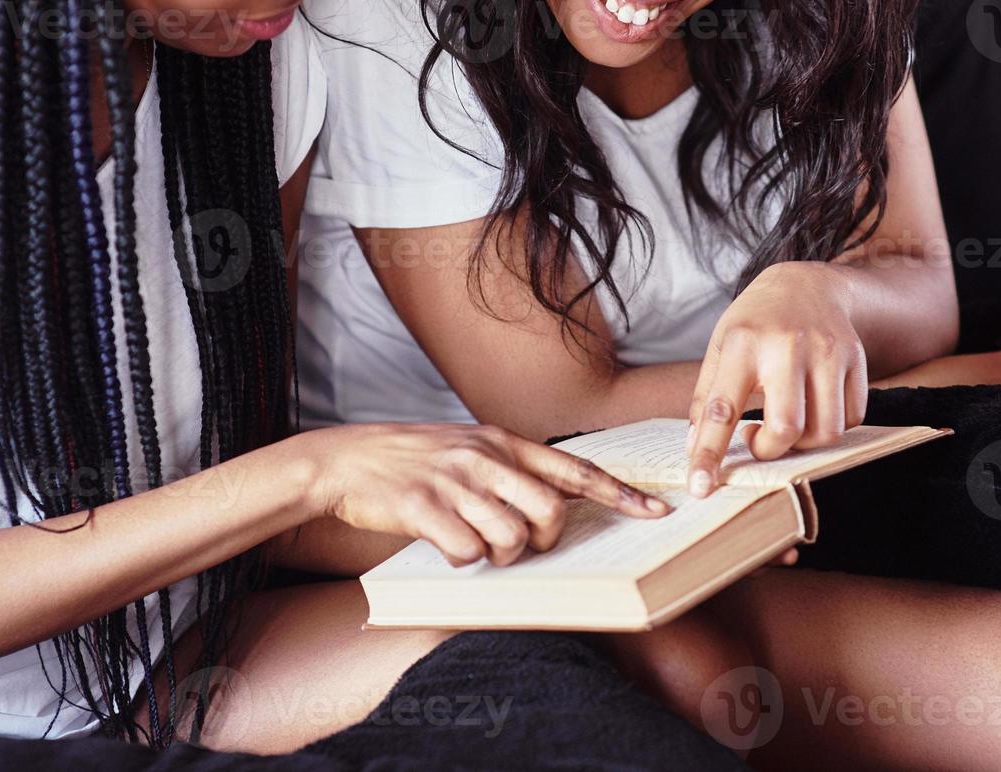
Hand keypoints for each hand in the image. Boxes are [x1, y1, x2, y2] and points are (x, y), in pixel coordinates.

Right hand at [293, 423, 669, 566]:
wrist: (345, 460)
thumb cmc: (412, 460)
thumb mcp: (466, 448)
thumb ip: (509, 468)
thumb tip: (554, 504)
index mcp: (500, 441)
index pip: (573, 469)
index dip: (618, 493)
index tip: (655, 511)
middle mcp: (484, 457)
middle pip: (550, 512)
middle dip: (545, 542)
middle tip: (523, 546)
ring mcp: (454, 481)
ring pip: (511, 536)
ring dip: (501, 554)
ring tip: (478, 543)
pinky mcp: (423, 506)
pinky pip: (466, 551)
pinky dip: (463, 559)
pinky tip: (447, 544)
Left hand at [687, 263, 868, 496]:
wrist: (805, 284)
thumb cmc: (754, 323)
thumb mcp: (720, 347)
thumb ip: (705, 398)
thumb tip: (694, 450)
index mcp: (743, 343)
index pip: (722, 408)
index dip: (710, 453)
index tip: (700, 488)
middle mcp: (788, 346)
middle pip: (786, 427)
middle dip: (769, 450)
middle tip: (757, 439)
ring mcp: (827, 351)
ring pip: (826, 429)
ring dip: (803, 444)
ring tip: (785, 425)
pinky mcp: (856, 358)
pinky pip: (851, 418)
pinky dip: (831, 428)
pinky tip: (813, 411)